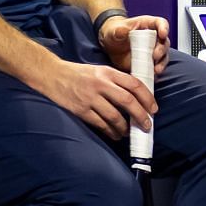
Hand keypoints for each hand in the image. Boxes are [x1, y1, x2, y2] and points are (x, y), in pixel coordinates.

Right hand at [40, 59, 156, 139]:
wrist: (51, 75)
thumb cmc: (78, 74)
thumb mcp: (100, 71)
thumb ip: (116, 80)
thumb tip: (136, 97)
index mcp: (108, 72)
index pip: (134, 84)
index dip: (147, 98)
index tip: (153, 109)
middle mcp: (100, 83)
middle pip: (128, 101)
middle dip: (141, 115)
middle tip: (146, 125)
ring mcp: (90, 97)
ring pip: (115, 116)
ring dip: (125, 127)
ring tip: (129, 132)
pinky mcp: (80, 110)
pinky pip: (100, 124)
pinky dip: (110, 131)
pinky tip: (115, 134)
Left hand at [98, 14, 169, 76]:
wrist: (112, 45)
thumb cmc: (115, 33)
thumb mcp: (114, 31)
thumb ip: (119, 31)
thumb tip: (123, 30)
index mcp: (148, 25)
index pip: (161, 23)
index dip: (164, 28)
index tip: (163, 34)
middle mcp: (154, 38)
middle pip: (164, 42)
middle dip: (162, 50)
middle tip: (155, 56)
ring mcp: (153, 51)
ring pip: (163, 56)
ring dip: (161, 63)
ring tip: (155, 70)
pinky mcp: (150, 62)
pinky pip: (156, 67)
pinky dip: (155, 72)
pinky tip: (152, 76)